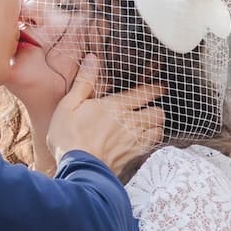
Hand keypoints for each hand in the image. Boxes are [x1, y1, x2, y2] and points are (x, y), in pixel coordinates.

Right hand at [47, 57, 162, 176]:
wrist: (78, 170)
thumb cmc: (69, 137)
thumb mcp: (69, 104)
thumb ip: (85, 81)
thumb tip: (93, 59)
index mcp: (117, 106)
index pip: (146, 92)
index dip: (156, 88)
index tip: (160, 86)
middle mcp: (131, 123)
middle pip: (158, 112)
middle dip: (157, 108)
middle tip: (152, 106)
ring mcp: (134, 141)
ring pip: (159, 130)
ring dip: (156, 125)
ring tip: (149, 124)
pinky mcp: (133, 158)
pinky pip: (151, 146)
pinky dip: (151, 141)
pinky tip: (142, 141)